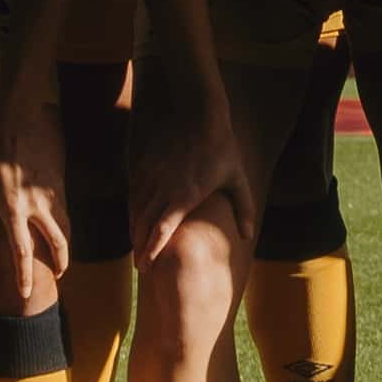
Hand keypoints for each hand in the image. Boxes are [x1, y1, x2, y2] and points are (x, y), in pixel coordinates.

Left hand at [0, 94, 75, 306]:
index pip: (21, 252)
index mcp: (12, 209)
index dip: (23, 276)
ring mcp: (53, 193)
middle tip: (57, 276)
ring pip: (67, 227)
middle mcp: (37, 205)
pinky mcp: (62, 182)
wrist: (20, 117)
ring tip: (60, 255)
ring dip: (65, 246)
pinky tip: (57, 226)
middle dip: (60, 264)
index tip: (25, 294)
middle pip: (58, 245)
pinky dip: (64, 223)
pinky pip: (65, 209)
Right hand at [132, 80, 250, 266]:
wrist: (197, 113)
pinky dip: (133, 212)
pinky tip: (136, 222)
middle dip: (140, 248)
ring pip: (136, 210)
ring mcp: (152, 176)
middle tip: (142, 268)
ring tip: (137, 250)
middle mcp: (164, 188)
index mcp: (185, 195)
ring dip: (134, 232)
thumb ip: (244, 208)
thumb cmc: (221, 147)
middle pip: (143, 224)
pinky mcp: (144, 167)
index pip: (162, 229)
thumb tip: (248, 236)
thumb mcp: (236, 178)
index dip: (151, 250)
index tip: (146, 266)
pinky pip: (134, 195)